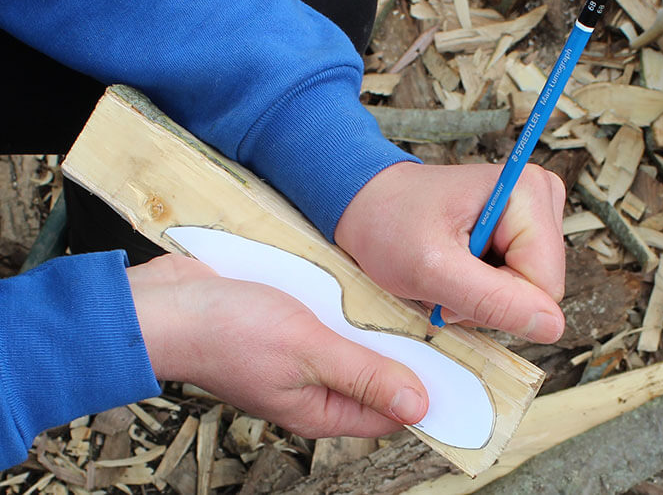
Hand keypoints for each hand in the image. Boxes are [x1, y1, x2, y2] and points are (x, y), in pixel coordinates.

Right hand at [127, 254, 427, 436]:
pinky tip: (362, 285)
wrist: (168, 302)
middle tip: (436, 322)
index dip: (425, 393)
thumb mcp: (308, 351)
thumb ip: (363, 376)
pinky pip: (330, 320)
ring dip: (375, 325)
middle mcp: (312, 387)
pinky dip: (348, 306)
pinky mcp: (289, 325)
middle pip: (375, 376)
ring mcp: (300, 355)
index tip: (459, 369)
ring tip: (406, 301)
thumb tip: (417, 406)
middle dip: (404, 353)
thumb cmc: (228, 331)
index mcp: (319, 408)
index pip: (388, 412)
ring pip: (354, 344)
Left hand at [335, 162, 565, 342]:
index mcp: (527, 193)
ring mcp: (530, 215)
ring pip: (526, 291)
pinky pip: (514, 284)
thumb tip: (552, 326)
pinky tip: (452, 268)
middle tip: (443, 279)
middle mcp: (539, 197)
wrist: (368, 205)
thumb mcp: (432, 270)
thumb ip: (492, 300)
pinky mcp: (518, 232)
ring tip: (444, 272)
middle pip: (539, 288)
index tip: (450, 282)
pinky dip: (479, 289)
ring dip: (480, 296)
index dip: (498, 302)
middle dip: (488, 299)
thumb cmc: (389, 224)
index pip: (545, 284)